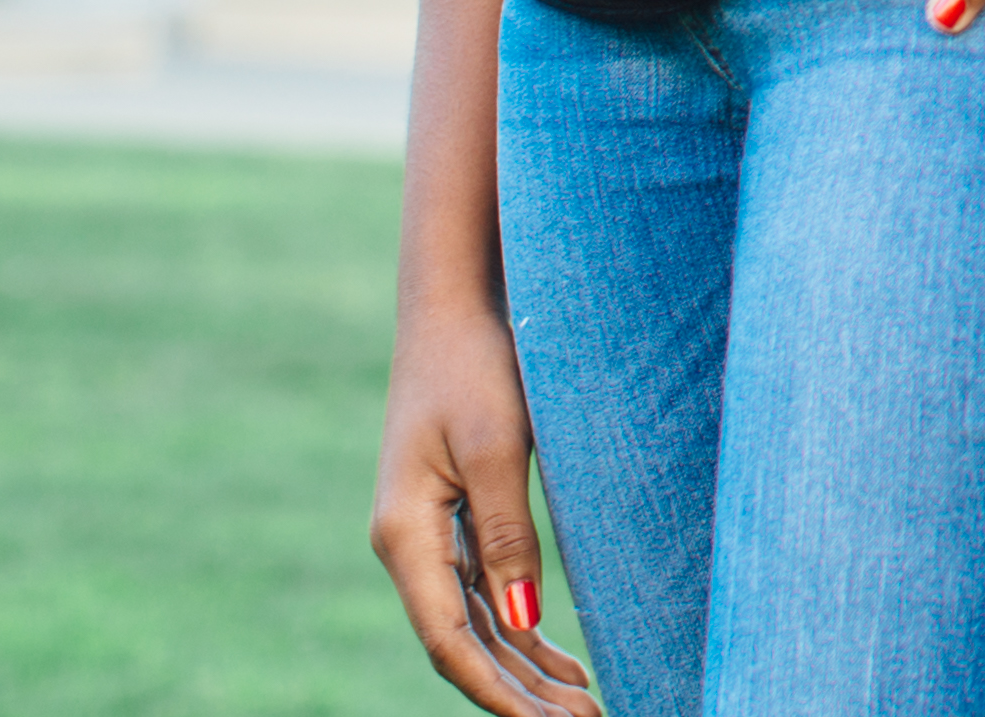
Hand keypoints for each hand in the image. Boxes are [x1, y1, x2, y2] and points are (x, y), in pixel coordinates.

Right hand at [371, 280, 593, 712]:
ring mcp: (428, 535)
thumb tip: (524, 623)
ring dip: (524, 669)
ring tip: (580, 707)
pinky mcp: (451, 518)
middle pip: (463, 643)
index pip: (450, 640)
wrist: (453, 306)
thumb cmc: (474, 365)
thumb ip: (507, 536)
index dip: (498, 692)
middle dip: (519, 693)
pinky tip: (555, 657)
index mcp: (405, 536)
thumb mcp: (495, 447)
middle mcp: (408, 546)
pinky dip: (519, 629)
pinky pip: (482, 593)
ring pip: (475, 623)